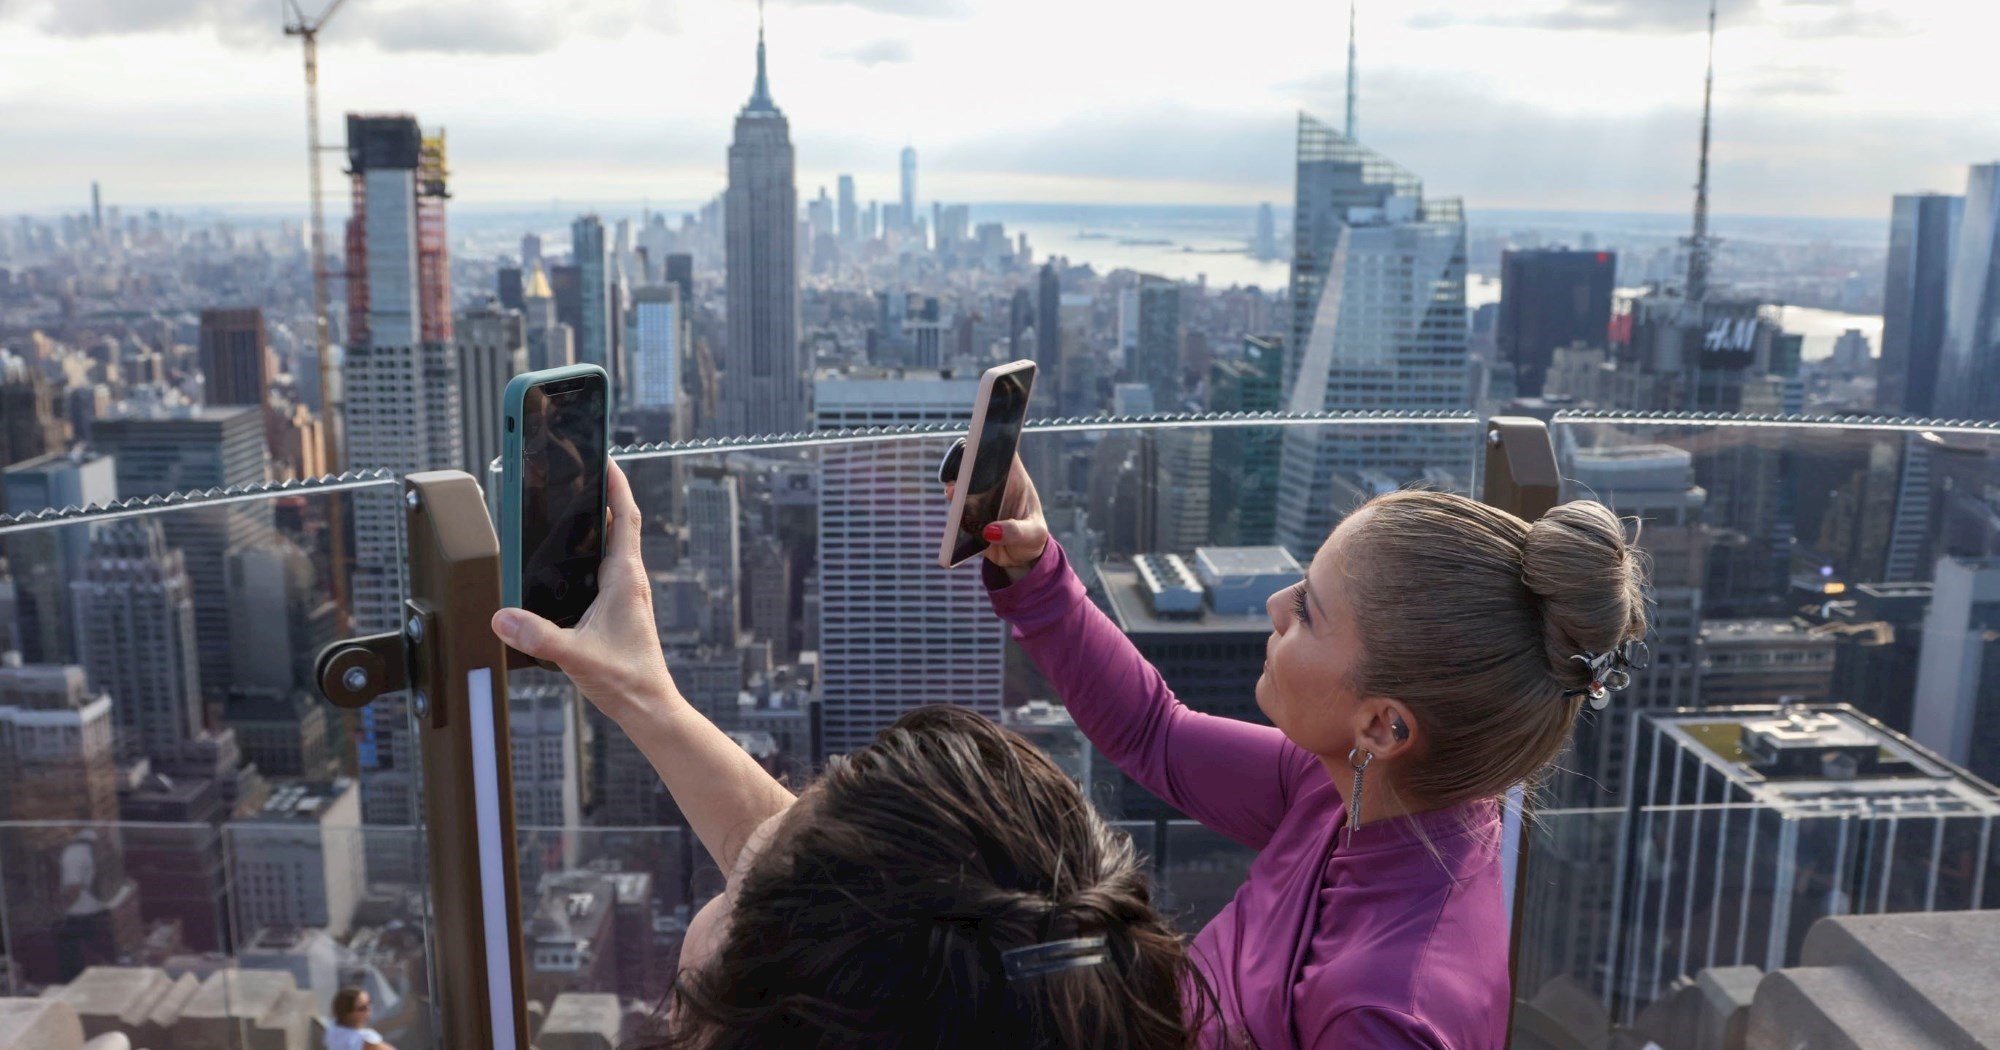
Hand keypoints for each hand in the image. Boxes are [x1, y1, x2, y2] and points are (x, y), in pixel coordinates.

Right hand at [492, 460, 677, 722]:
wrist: (649, 706)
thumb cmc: (627, 680)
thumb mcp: (575, 655)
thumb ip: (538, 635)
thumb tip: (503, 617)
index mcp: (625, 579)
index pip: (625, 518)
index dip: (616, 485)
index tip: (606, 459)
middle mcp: (629, 581)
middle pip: (618, 525)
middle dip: (602, 497)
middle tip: (581, 474)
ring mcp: (625, 595)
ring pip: (612, 548)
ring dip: (597, 526)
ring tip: (573, 507)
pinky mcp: (618, 610)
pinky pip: (604, 570)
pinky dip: (590, 555)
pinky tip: (568, 564)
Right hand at [947, 452, 1049, 580]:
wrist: (1020, 558)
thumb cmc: (1032, 537)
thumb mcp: (1033, 534)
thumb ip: (1016, 531)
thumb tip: (991, 531)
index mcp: (1014, 480)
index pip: (1004, 452)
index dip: (994, 441)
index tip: (983, 441)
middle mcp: (993, 486)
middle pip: (977, 468)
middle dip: (966, 468)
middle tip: (963, 473)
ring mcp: (979, 501)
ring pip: (962, 490)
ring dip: (955, 492)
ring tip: (953, 494)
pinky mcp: (968, 518)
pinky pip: (957, 515)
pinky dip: (954, 517)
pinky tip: (955, 522)